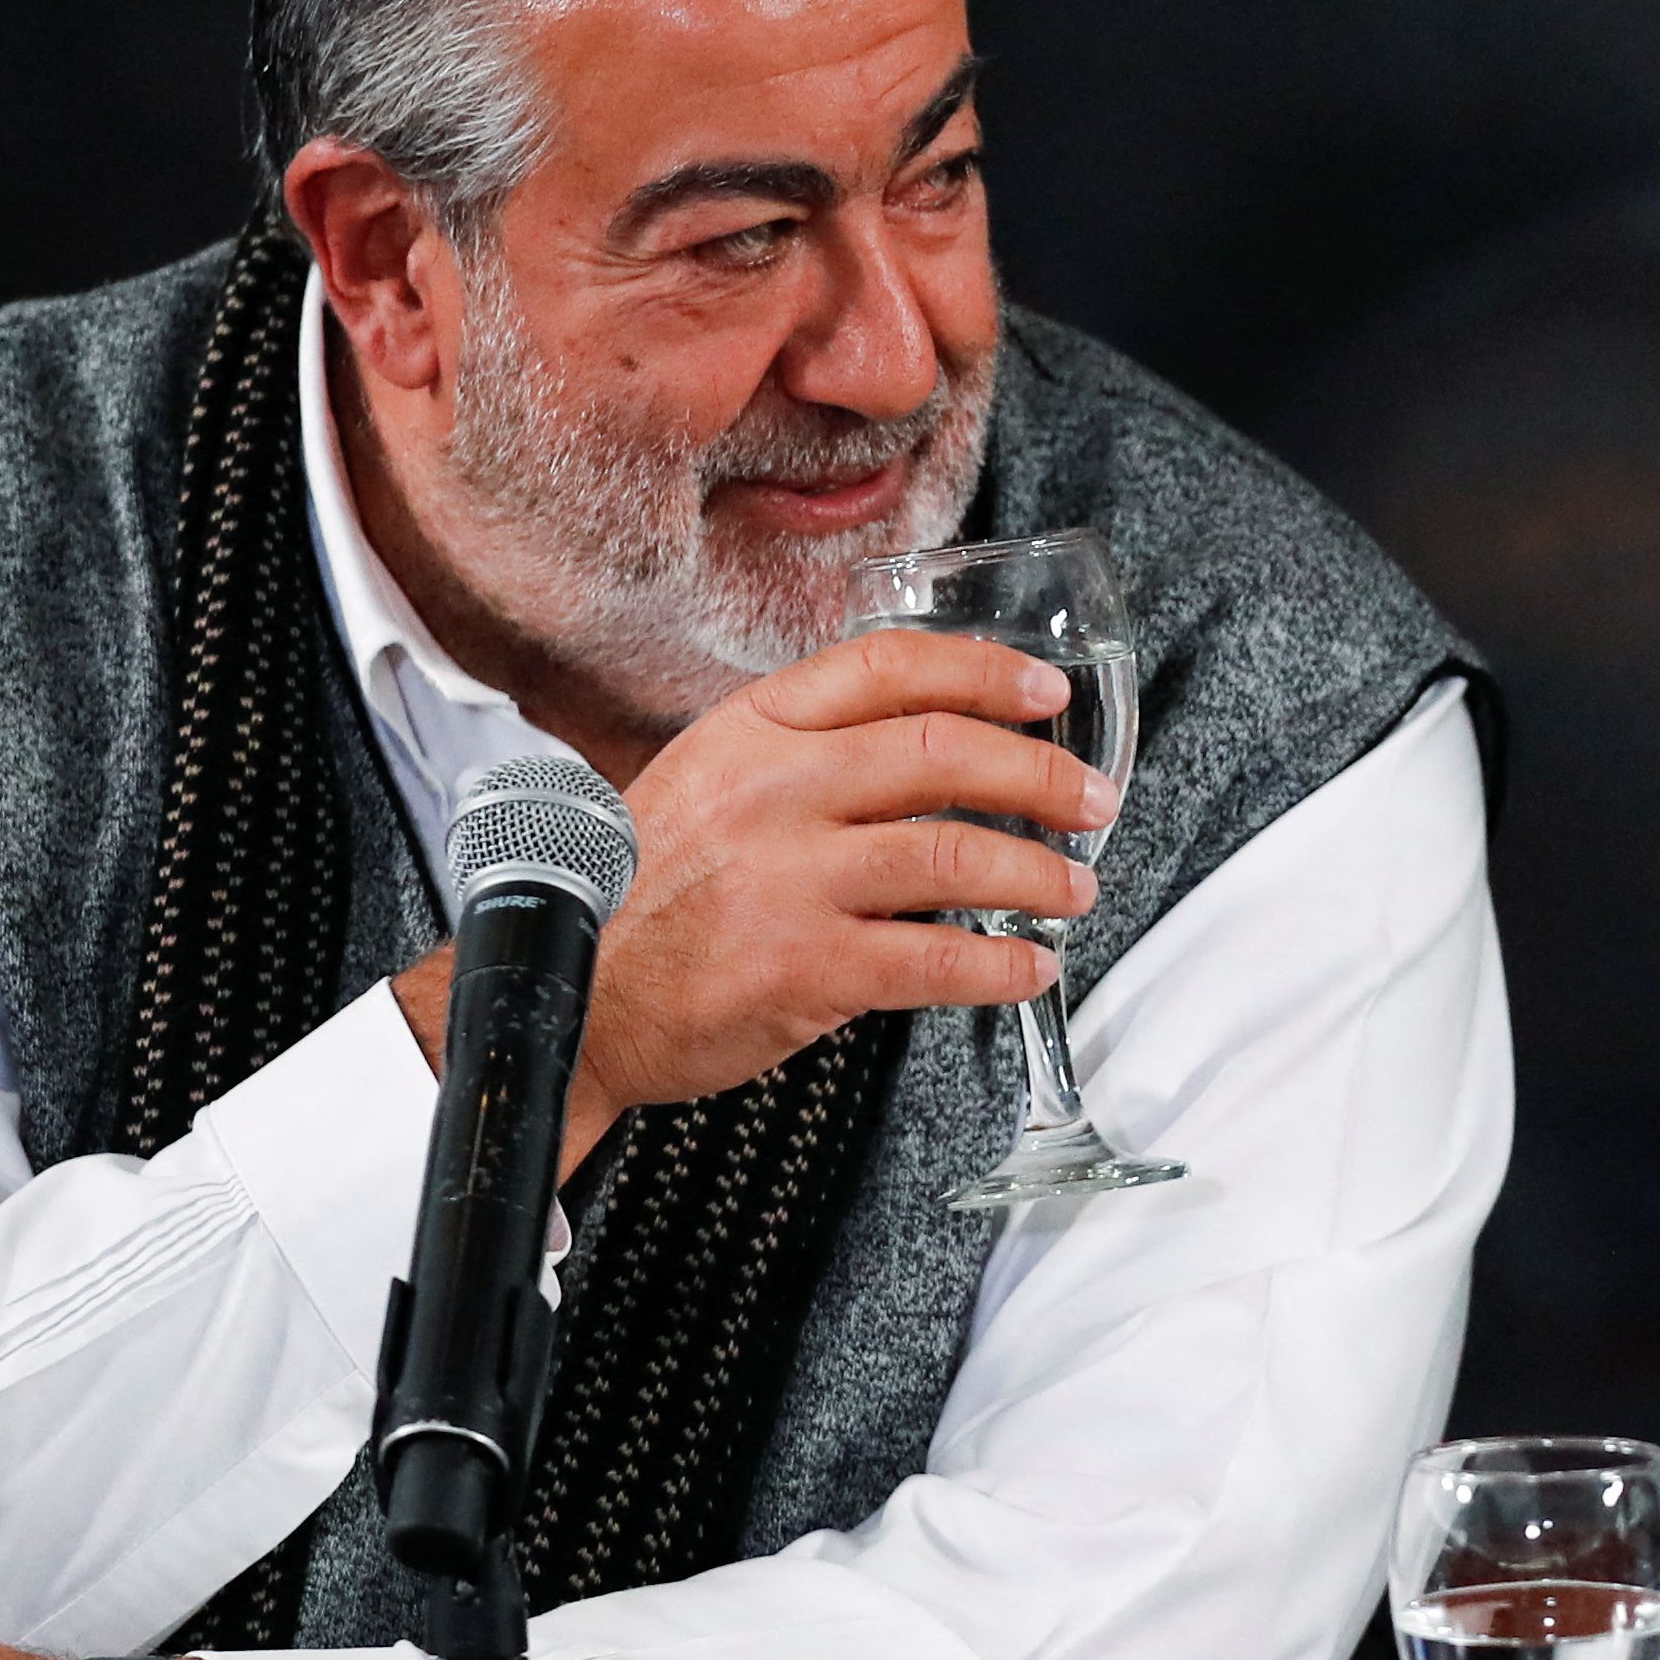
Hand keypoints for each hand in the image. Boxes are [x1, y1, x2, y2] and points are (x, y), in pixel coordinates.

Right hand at [395, 629, 1115, 1166]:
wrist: (569, 992)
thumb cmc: (644, 894)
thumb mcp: (706, 782)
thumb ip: (801, 753)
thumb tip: (925, 739)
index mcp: (753, 730)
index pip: (888, 667)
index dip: (984, 671)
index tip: (1045, 692)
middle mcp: (774, 789)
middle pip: (944, 751)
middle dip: (1040, 774)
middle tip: (1090, 798)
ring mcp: (790, 877)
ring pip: (956, 853)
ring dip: (1038, 873)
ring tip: (1074, 890)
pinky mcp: (805, 965)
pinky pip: (936, 959)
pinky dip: (1000, 967)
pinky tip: (1027, 968)